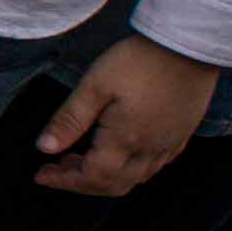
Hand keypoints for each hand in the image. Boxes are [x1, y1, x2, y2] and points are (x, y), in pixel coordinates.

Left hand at [34, 34, 221, 200]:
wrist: (189, 45)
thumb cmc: (139, 61)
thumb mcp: (95, 85)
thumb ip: (69, 120)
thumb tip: (44, 148)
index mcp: (125, 140)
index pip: (91, 178)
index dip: (64, 181)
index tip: (42, 175)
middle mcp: (150, 150)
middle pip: (114, 185)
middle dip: (82, 183)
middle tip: (58, 167)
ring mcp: (170, 144)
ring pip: (136, 178)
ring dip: (106, 177)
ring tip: (82, 157)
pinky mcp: (182, 134)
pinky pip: (155, 165)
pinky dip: (130, 168)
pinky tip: (118, 150)